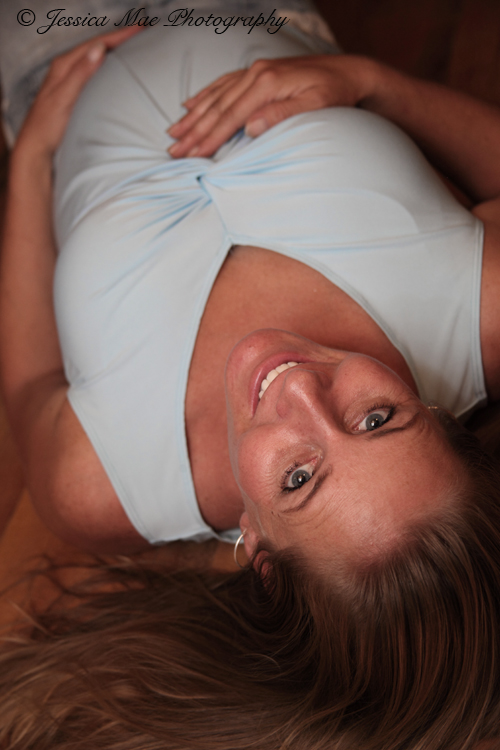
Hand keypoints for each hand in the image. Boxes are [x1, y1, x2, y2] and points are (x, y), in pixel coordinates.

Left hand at [15, 27, 142, 159]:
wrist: (38, 147)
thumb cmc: (48, 126)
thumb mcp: (64, 98)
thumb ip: (80, 73)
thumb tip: (99, 50)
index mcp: (64, 66)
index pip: (96, 44)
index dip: (119, 36)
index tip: (140, 29)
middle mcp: (68, 69)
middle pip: (98, 48)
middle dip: (120, 40)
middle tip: (143, 34)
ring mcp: (72, 80)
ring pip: (97, 60)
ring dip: (116, 52)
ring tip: (135, 47)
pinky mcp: (76, 92)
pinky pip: (96, 73)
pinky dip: (110, 67)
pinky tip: (119, 71)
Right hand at [168, 54, 374, 157]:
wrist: (351, 71)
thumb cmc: (336, 94)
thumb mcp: (316, 107)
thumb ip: (283, 115)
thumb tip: (251, 126)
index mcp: (267, 83)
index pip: (231, 116)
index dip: (210, 137)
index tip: (192, 155)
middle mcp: (256, 73)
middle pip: (217, 106)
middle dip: (193, 130)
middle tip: (173, 150)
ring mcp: (255, 70)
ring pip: (216, 95)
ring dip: (193, 115)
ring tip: (173, 132)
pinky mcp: (258, 72)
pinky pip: (223, 84)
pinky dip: (205, 95)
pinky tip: (190, 103)